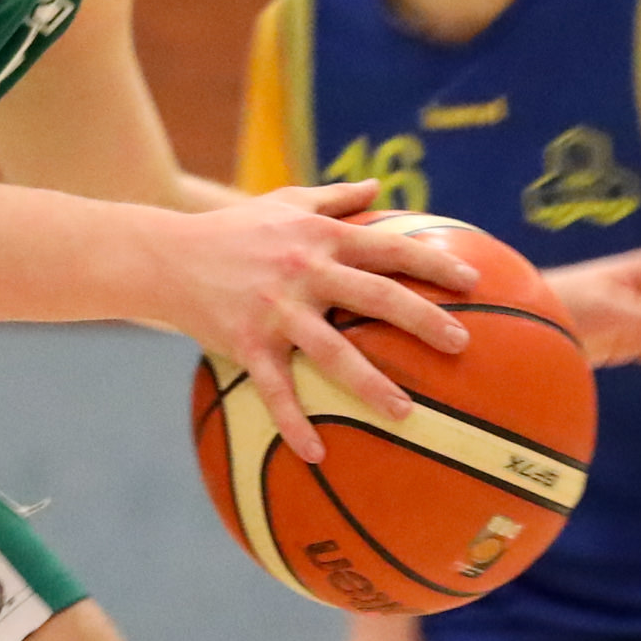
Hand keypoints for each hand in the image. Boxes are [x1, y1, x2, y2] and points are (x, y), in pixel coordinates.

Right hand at [159, 181, 475, 462]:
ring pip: (333, 352)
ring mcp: (277, 310)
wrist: (168, 255)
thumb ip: (334, 196)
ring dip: (371, 383)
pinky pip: (276, 389)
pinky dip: (294, 423)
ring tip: (406, 412)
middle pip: (376, 297)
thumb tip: (379, 185)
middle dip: (422, 320)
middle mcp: (305, 271)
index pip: (388, 247)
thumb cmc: (233, 229)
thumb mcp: (284, 202)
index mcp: (321, 237)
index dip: (432, 262)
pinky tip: (316, 454)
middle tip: (461, 345)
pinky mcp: (248, 343)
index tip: (472, 281)